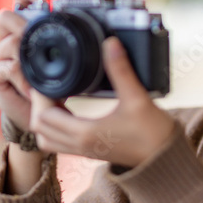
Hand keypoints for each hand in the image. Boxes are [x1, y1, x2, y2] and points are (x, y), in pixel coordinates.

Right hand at [0, 0, 53, 131]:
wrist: (35, 115)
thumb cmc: (48, 86)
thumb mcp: (61, 63)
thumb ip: (63, 44)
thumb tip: (80, 29)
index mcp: (21, 29)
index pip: (19, 0)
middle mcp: (5, 38)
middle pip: (5, 16)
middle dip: (24, 25)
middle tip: (39, 41)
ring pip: (10, 43)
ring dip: (28, 58)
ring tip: (41, 75)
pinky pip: (6, 68)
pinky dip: (23, 80)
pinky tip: (32, 90)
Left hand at [29, 36, 177, 167]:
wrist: (164, 158)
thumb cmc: (152, 132)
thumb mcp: (137, 97)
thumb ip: (121, 70)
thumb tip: (110, 44)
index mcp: (84, 133)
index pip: (43, 116)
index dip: (40, 96)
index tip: (47, 78)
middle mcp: (79, 145)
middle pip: (39, 127)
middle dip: (39, 104)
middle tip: (50, 84)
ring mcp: (83, 150)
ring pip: (47, 138)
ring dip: (45, 118)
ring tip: (58, 95)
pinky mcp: (89, 151)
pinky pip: (60, 142)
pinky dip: (56, 125)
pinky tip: (69, 106)